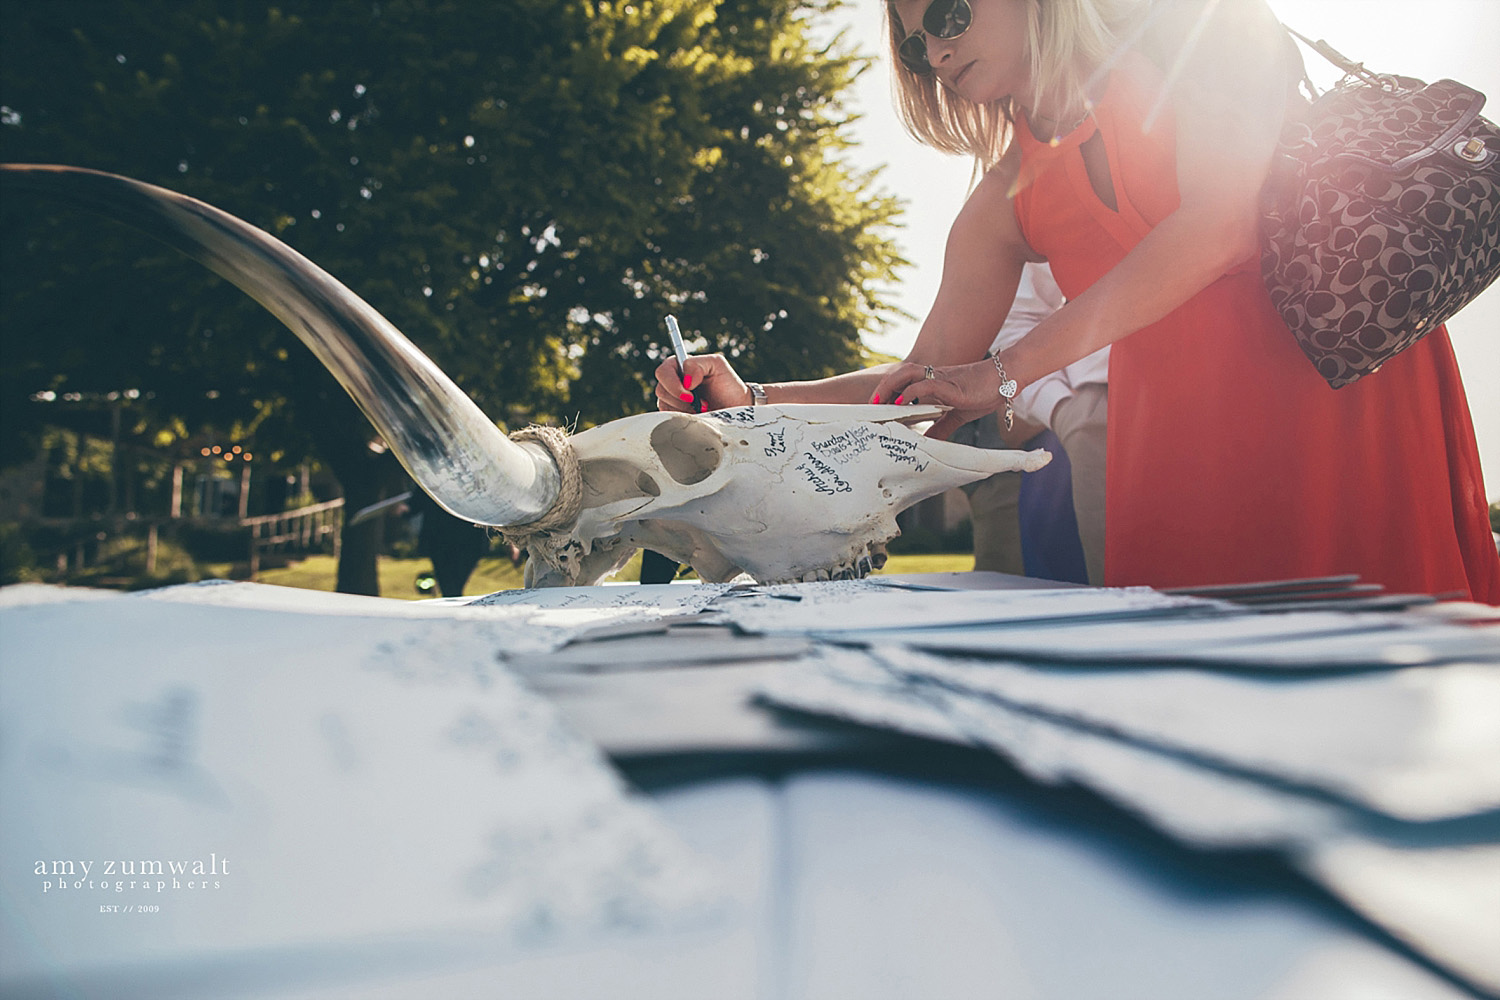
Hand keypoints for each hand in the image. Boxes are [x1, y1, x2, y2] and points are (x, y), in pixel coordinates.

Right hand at [654, 352, 751, 412]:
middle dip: (681, 400)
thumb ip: (698, 364)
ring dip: (685, 411)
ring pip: (664, 406)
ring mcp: (671, 401)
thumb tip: (685, 380)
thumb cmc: (727, 384)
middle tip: (701, 405)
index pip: (662, 372)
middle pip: (661, 391)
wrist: (735, 407)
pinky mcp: (674, 416)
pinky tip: (697, 417)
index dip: (673, 384)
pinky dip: (684, 420)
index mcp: (678, 366)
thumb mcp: (717, 364)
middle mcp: (671, 383)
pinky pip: (669, 420)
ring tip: (703, 410)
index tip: (691, 395)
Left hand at [870, 358, 1008, 439]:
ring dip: (890, 387)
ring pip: (907, 374)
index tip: (876, 407)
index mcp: (934, 383)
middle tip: (872, 406)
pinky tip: (901, 404)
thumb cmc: (984, 392)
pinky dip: (909, 393)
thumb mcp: (959, 415)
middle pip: (899, 374)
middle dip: (883, 388)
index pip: (904, 381)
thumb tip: (927, 443)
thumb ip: (941, 428)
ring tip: (881, 403)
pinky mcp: (950, 384)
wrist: (1006, 378)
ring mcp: (941, 379)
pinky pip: (925, 384)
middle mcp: (934, 377)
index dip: (888, 391)